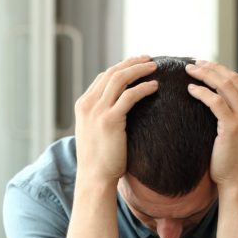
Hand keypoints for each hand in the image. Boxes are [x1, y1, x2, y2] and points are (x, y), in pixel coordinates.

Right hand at [74, 56, 158, 186]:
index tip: (137, 64)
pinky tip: (155, 86)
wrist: (94, 178)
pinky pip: (129, 96)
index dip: (121, 68)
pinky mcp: (110, 120)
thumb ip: (102, 116)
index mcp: (83, 105)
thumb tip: (120, 110)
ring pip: (120, 79)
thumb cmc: (99, 159)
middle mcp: (88, 104)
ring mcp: (97, 111)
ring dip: (138, 69)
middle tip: (149, 59)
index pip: (103, 77)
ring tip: (154, 67)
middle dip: (131, 63)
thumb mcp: (95, 132)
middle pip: (112, 73)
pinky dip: (143, 88)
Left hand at [185, 60, 237, 189]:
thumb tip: (220, 101)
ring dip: (205, 75)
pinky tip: (190, 90)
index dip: (222, 70)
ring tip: (189, 71)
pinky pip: (215, 101)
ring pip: (224, 86)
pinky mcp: (233, 126)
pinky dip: (202, 92)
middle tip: (194, 63)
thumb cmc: (235, 161)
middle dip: (212, 68)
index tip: (206, 66)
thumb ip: (237, 116)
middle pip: (232, 79)